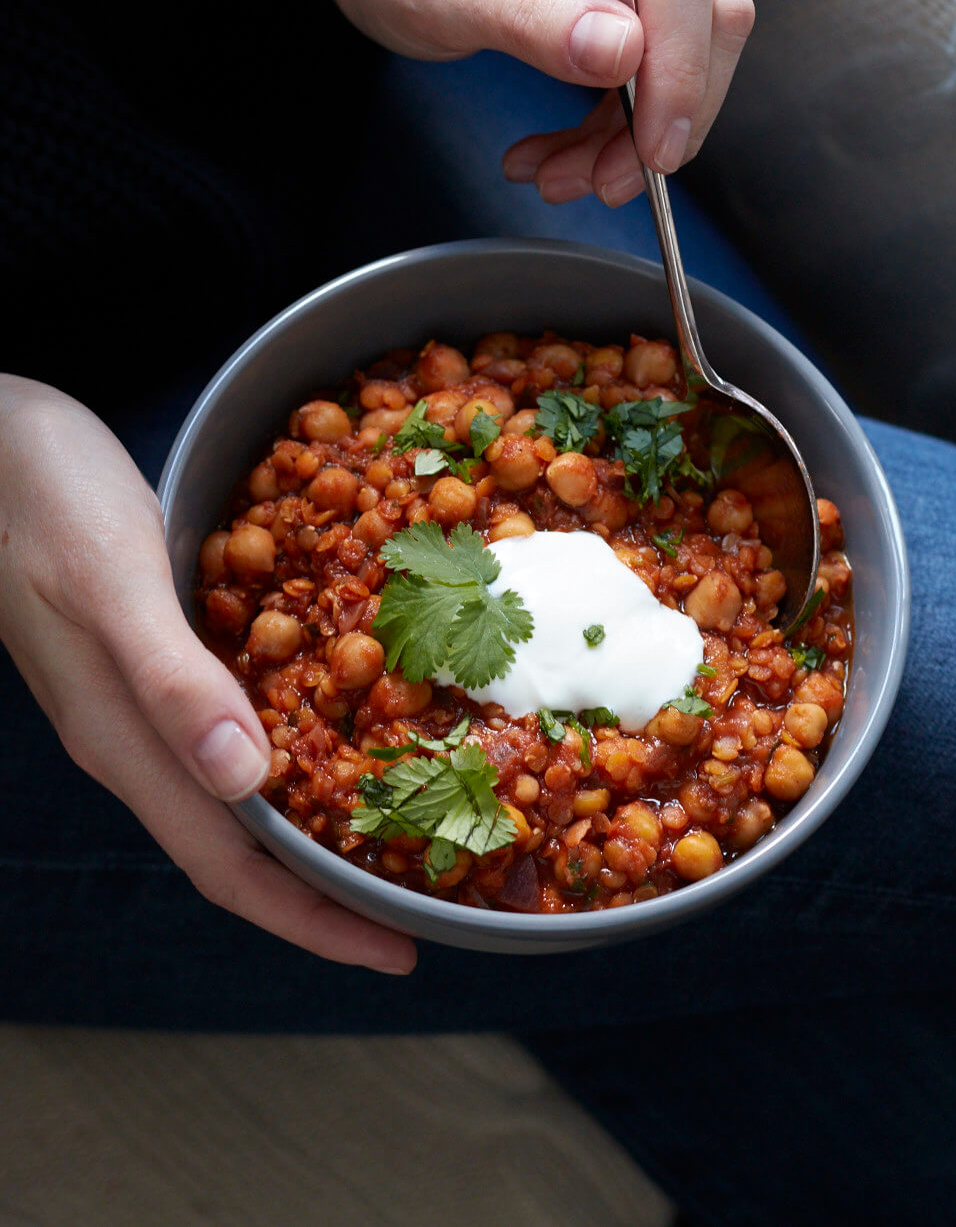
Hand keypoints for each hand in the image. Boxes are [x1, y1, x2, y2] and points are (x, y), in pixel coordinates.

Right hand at [0, 378, 415, 974]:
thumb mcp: (110, 582)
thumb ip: (169, 681)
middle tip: (417, 902)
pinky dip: (293, 744)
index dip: (310, 920)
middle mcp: (136, 734)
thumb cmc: (41, 499)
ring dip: (312, 823)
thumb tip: (244, 780)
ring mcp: (142, 695)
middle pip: (240, 847)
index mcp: (126, 738)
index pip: (227, 867)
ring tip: (393, 827)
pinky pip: (235, 724)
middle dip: (325, 890)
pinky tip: (335, 721)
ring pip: (239, 791)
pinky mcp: (154, 650)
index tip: (395, 953)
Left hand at [295, 0, 753, 206]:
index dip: (679, 69)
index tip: (651, 153)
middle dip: (663, 113)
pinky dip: (626, 111)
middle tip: (602, 184)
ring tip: (567, 175)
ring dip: (641, 125)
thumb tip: (625, 52)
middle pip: (704, 4)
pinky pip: (663, 42)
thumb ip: (528, 20)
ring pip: (692, 35)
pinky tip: (572, 148)